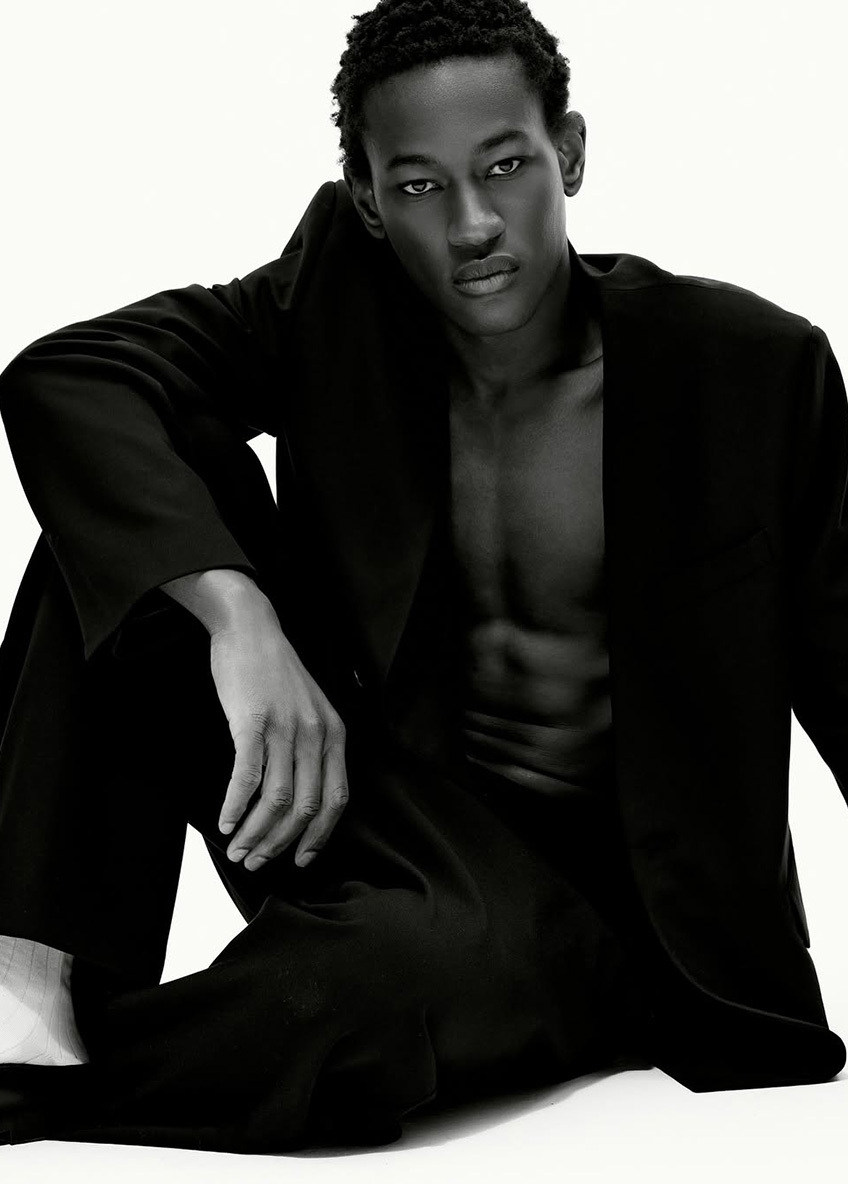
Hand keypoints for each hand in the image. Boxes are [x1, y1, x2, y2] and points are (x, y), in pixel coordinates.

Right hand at [209, 612, 348, 871]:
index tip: (301, 859)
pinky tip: (223, 821)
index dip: (319, 835)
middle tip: (256, 861)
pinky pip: (247, 777)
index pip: (336, 799)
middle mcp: (316, 734)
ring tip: (236, 849)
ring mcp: (285, 727)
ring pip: (277, 799)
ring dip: (255, 832)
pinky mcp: (252, 721)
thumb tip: (299, 796)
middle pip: (305, 807)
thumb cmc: (274, 670)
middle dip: (280, 843)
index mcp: (334, 733)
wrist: (250, 627)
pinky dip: (235, 806)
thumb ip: (311, 746)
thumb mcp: (309, 708)